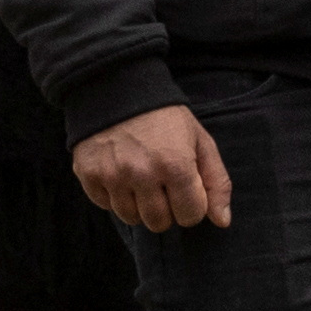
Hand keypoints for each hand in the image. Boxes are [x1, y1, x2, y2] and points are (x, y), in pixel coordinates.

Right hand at [72, 103, 233, 233]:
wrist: (119, 87)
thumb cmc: (166, 117)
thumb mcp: (200, 141)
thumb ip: (217, 182)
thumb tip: (222, 222)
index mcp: (176, 166)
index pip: (190, 216)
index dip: (191, 204)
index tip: (185, 186)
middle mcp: (142, 174)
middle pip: (159, 223)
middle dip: (166, 209)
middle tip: (162, 183)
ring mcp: (112, 175)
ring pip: (131, 218)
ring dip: (138, 205)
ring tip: (140, 178)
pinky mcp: (88, 174)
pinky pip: (105, 205)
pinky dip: (114, 195)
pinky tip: (119, 172)